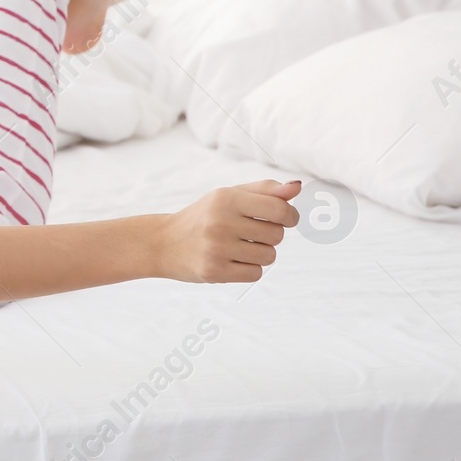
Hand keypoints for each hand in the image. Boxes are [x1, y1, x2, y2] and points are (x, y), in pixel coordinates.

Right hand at [155, 179, 300, 282]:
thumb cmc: (203, 217)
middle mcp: (220, 222)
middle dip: (270, 235)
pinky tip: (230, 260)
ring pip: (269, 256)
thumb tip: (297, 187)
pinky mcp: (214, 271)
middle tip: (248, 233)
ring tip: (237, 247)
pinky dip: (249, 268)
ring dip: (259, 253)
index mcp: (226, 198)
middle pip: (277, 235)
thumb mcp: (228, 196)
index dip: (290, 216)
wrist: (163, 242)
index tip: (285, 219)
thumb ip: (265, 190)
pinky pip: (255, 274)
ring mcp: (216, 248)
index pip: (280, 210)